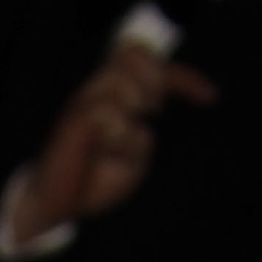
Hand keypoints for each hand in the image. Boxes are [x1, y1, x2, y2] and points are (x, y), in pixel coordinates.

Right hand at [11, 42, 217, 241]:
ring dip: (135, 105)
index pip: (151, 67)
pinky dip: (118, 132)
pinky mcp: (73, 123)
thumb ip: (143, 138)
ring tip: (126, 137)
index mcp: (113, 98)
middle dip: (155, 78)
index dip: (184, 77)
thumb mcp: (132, 161)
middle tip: (153, 112)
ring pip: (120, 77)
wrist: (51, 207)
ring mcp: (83, 105)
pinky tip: (108, 148)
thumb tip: (143, 121)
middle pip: (133, 54)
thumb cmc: (90, 184)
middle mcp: (97, 93)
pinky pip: (105, 111)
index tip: (210, 99)